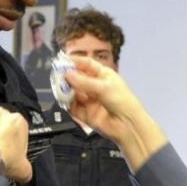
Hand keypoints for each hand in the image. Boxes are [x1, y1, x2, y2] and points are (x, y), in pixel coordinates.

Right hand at [65, 56, 166, 170]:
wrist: (128, 126)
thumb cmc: (124, 102)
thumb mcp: (104, 87)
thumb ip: (84, 82)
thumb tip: (68, 75)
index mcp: (103, 76)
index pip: (87, 65)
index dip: (75, 61)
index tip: (64, 59)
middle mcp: (95, 87)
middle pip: (77, 79)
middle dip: (68, 77)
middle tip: (58, 75)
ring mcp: (90, 101)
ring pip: (73, 93)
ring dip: (66, 90)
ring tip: (60, 88)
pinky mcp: (85, 114)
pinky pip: (72, 108)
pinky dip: (67, 104)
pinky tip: (64, 100)